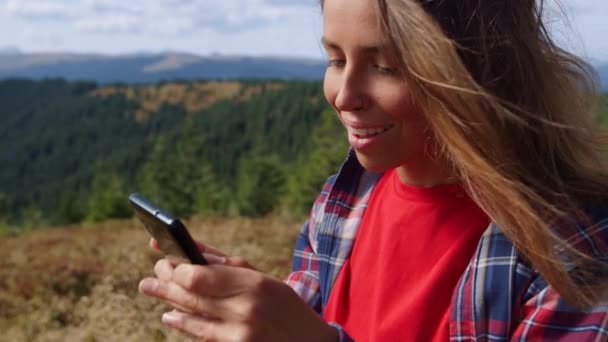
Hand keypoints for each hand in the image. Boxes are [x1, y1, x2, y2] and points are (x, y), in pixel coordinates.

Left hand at [141, 241, 337, 340]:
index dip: (177, 269)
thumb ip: (224, 263)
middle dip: (166, 284)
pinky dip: (184, 324)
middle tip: (150, 277)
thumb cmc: (283, 304)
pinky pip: (202, 336)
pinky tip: (170, 316)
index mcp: (254, 283)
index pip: (200, 276)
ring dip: (169, 303)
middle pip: (192, 296)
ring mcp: (240, 334)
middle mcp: (245, 309)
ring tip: (151, 289)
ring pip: (192, 317)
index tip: (165, 261)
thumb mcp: (261, 277)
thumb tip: (190, 246)